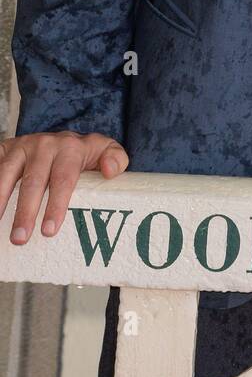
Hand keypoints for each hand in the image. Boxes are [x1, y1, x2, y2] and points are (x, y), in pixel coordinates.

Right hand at [0, 132, 128, 243]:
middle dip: (26, 212)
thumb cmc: (82, 154)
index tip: (50, 230)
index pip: (64, 178)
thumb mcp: (104, 151)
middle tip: (21, 238)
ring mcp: (23, 147)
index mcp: (71, 148)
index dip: (56, 204)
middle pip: (33, 181)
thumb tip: (110, 172)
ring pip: (7, 174)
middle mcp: (45, 144)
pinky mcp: (6, 150)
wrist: (60, 138)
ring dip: (0, 201)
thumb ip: (115, 159)